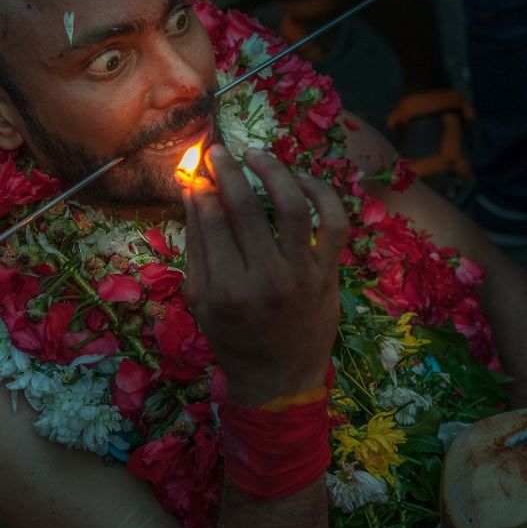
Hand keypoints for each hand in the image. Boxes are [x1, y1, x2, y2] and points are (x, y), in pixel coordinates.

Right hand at [183, 145, 347, 405]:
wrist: (281, 377)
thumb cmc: (234, 338)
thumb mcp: (201, 299)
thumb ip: (197, 244)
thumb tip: (192, 190)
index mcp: (227, 289)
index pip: (212, 219)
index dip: (202, 186)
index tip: (198, 167)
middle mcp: (266, 279)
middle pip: (247, 207)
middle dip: (228, 170)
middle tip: (218, 150)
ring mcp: (302, 274)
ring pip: (293, 206)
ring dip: (273, 171)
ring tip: (257, 155)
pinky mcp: (329, 272)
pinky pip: (334, 222)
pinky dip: (321, 194)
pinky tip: (300, 181)